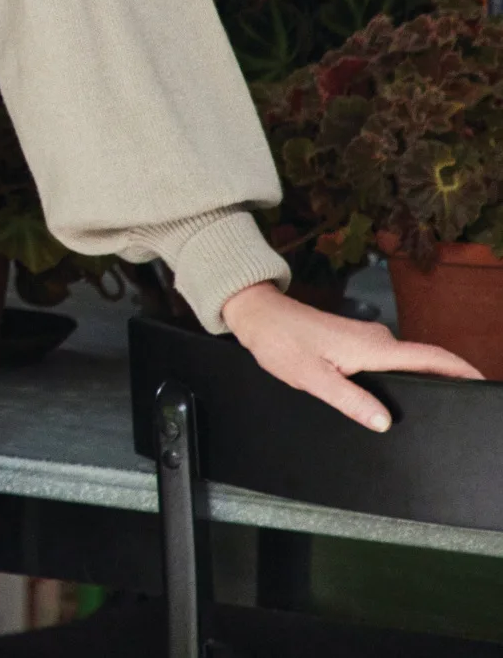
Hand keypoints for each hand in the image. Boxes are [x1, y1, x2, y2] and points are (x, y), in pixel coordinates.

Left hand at [221, 281, 483, 430]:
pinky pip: (389, 362)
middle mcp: (377, 339)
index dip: (461, 370)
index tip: (484, 384)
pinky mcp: (355, 342)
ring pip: (405, 363)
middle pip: (424, 361)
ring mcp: (366, 339)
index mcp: (373, 347)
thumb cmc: (281, 343)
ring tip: (431, 413)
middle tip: (459, 415)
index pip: (430, 356)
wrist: (258, 315)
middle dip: (446, 383)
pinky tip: (393, 400)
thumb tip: (385, 422)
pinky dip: (401, 378)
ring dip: (421, 381)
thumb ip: (349, 400)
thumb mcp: (312, 377)